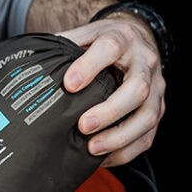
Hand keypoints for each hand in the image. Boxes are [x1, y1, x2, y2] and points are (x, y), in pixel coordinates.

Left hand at [59, 15, 165, 165]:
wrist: (138, 41)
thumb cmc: (106, 42)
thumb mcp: (87, 34)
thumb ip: (66, 44)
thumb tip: (33, 60)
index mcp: (124, 38)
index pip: (110, 48)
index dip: (90, 66)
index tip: (69, 84)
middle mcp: (145, 63)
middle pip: (137, 88)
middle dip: (110, 110)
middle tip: (83, 124)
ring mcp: (156, 89)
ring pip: (147, 116)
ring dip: (120, 136)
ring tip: (92, 148)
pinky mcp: (158, 110)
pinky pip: (147, 136)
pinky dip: (125, 151)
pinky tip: (102, 158)